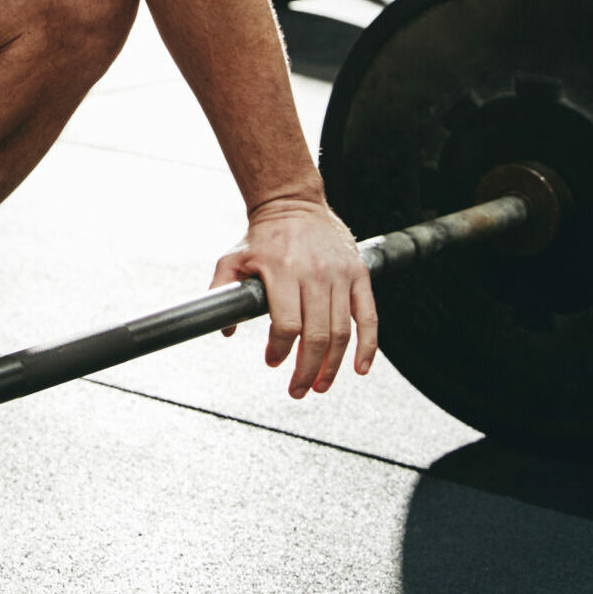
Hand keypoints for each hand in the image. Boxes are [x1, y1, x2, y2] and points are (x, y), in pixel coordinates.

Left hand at [210, 196, 376, 397]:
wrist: (293, 203)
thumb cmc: (262, 236)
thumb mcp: (233, 258)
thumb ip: (223, 291)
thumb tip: (224, 331)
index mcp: (282, 270)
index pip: (287, 324)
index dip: (280, 350)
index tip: (272, 362)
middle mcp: (315, 273)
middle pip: (316, 335)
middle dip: (306, 370)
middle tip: (298, 390)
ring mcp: (340, 274)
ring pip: (341, 332)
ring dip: (333, 366)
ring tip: (320, 385)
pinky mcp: (359, 275)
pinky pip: (369, 317)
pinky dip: (368, 347)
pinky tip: (360, 369)